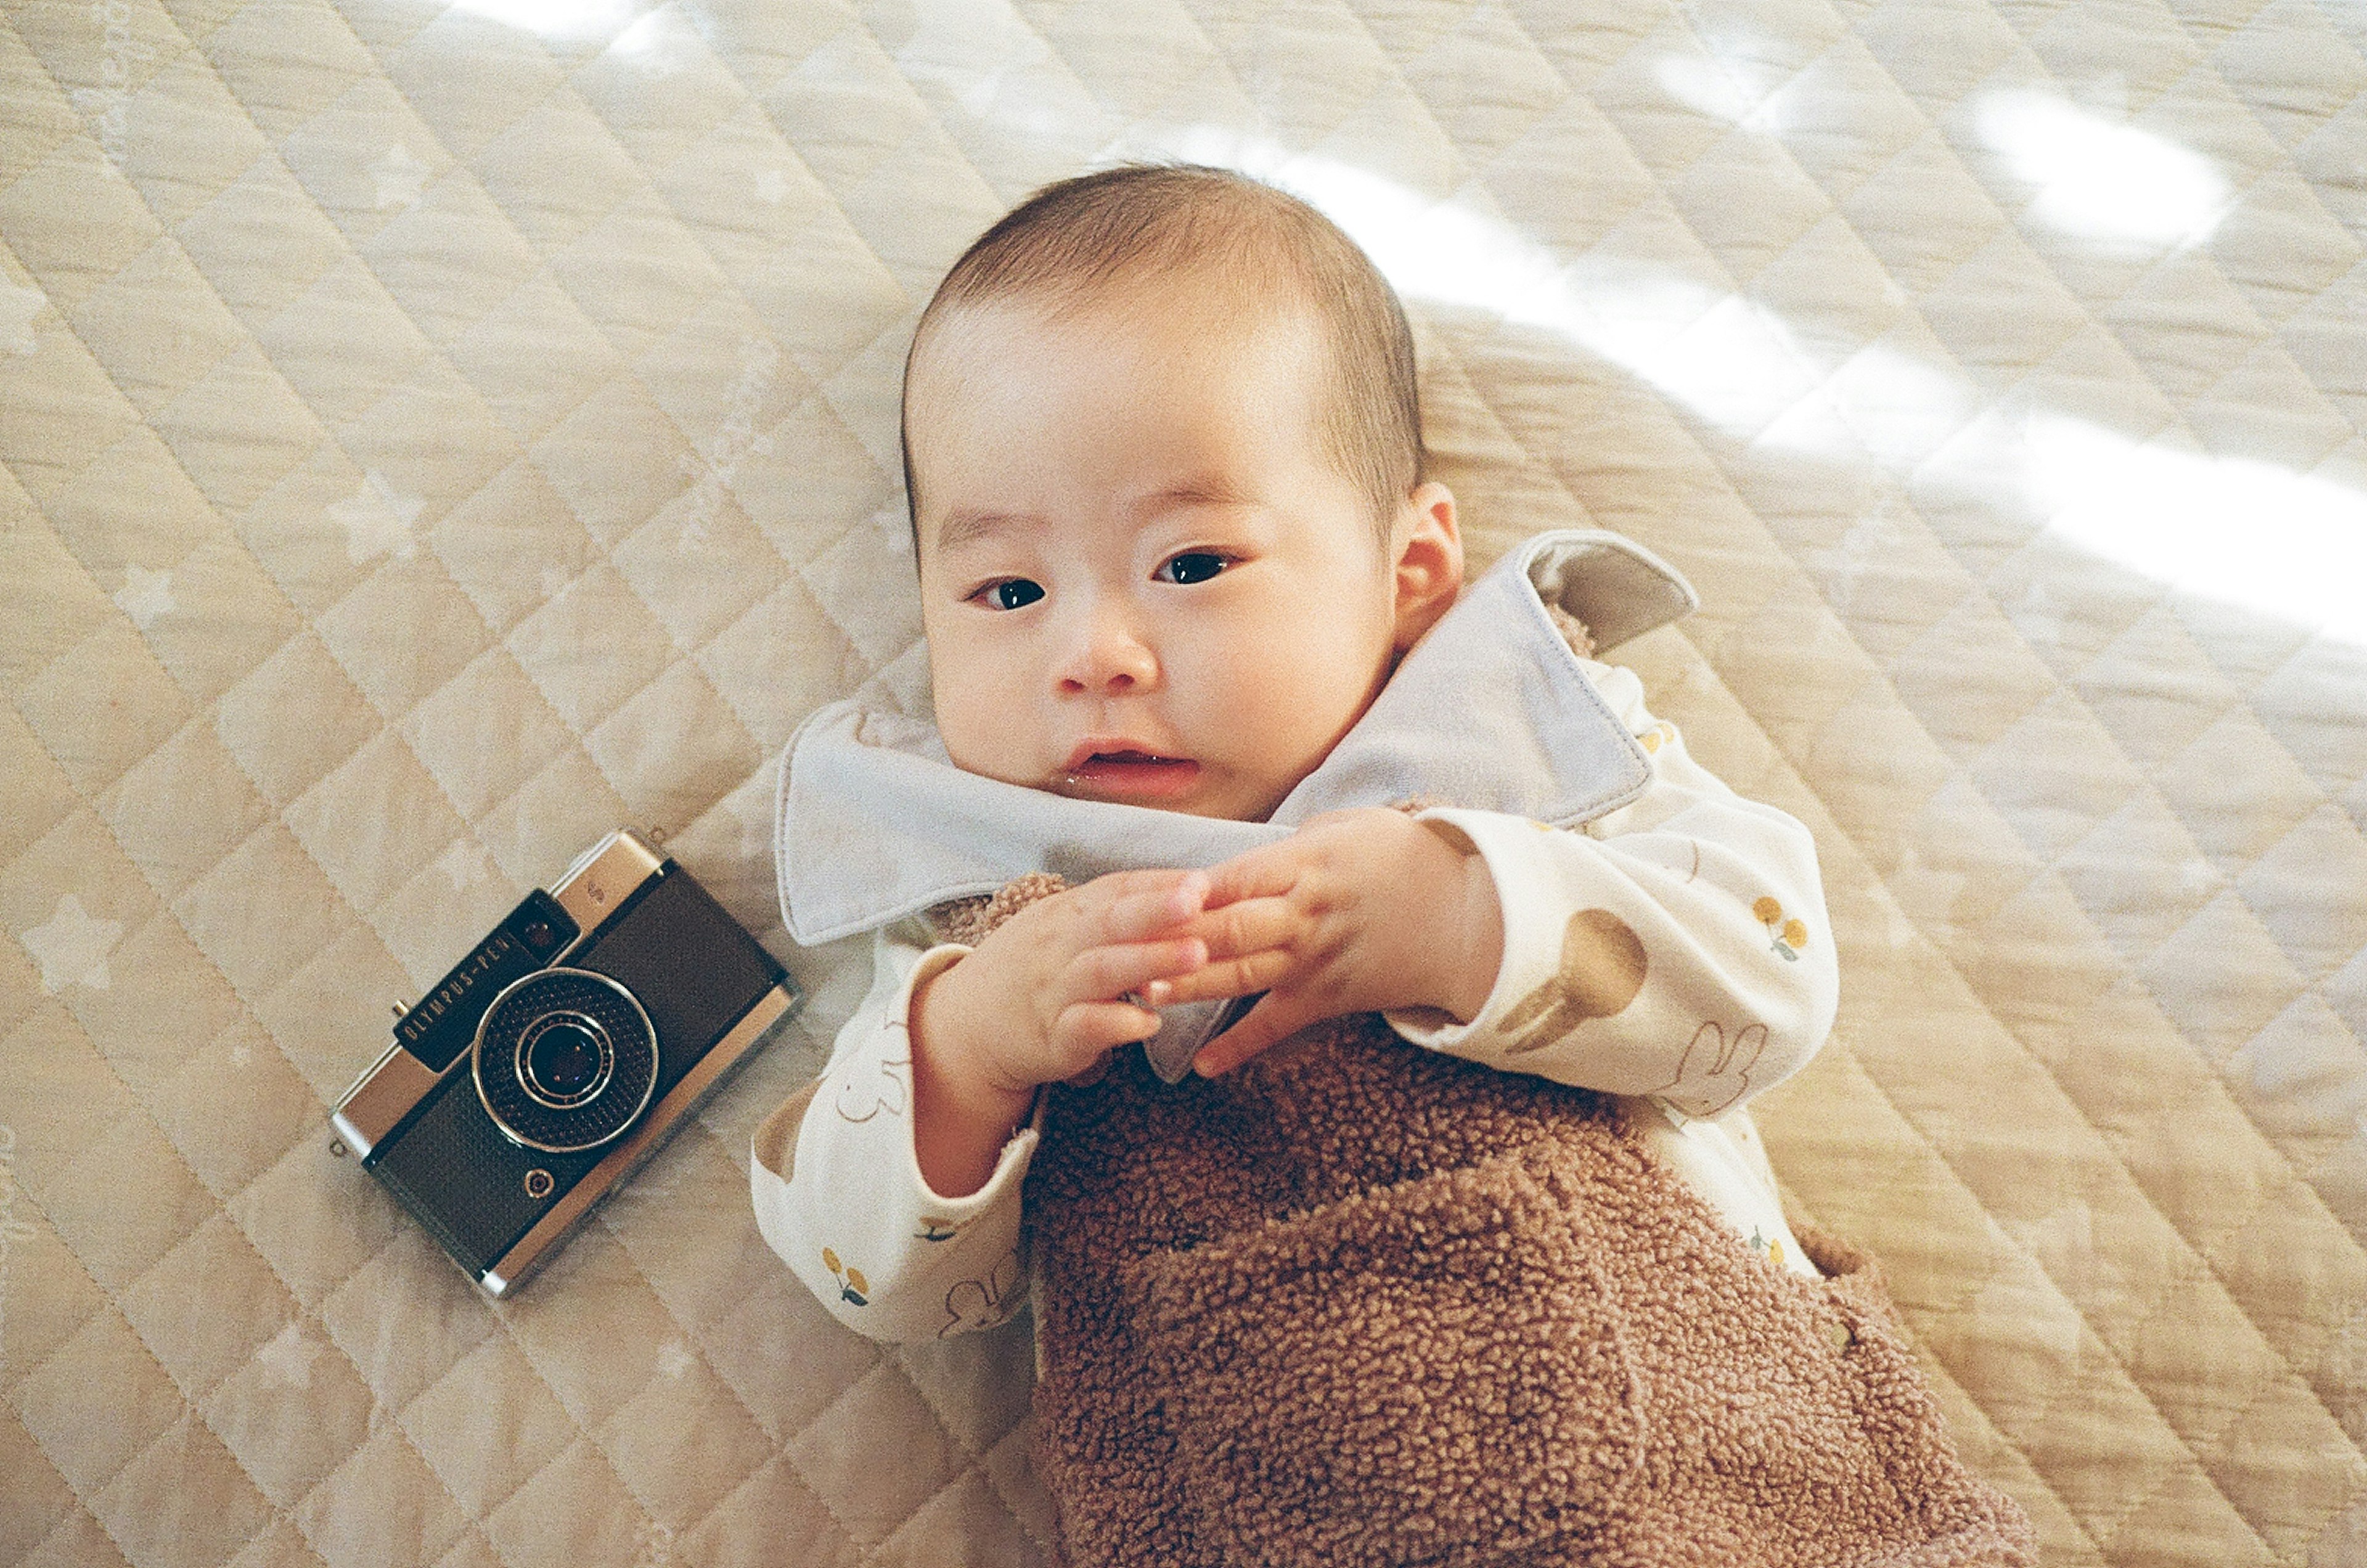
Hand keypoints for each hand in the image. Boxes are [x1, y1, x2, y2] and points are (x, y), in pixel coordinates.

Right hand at [909, 869, 1209, 1196]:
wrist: (968, 1026)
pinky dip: (1117, 1023)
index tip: (1202, 880)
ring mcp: (1054, 991)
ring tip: (1196, 955)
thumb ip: (1118, 912)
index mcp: (1068, 913)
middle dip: (1155, 909)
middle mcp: (1059, 945)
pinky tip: (1150, 1023)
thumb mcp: (1066, 928)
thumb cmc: (1036, 970)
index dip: (1159, 884)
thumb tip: (1191, 891)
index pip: (1116, 890)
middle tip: (1198, 902)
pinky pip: (1084, 1027)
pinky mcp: (1052, 1037)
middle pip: (1110, 921)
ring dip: (1149, 960)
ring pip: (1102, 970)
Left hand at [1159, 809, 1504, 1076]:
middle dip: (1177, 943)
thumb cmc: (1404, 858)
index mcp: (1307, 864)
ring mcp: (1316, 960)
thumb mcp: (1350, 826)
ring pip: (1243, 976)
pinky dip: (1241, 1048)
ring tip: (1141, 995)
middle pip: (1232, 929)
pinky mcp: (1328, 998)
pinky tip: (1202, 1066)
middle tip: (1126, 952)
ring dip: (1191, 987)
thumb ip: (1290, 843)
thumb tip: (1241, 853)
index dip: (1194, 889)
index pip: (1239, 876)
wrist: (1468, 916)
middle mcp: (1306, 914)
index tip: (1150, 895)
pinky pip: (1278, 1026)